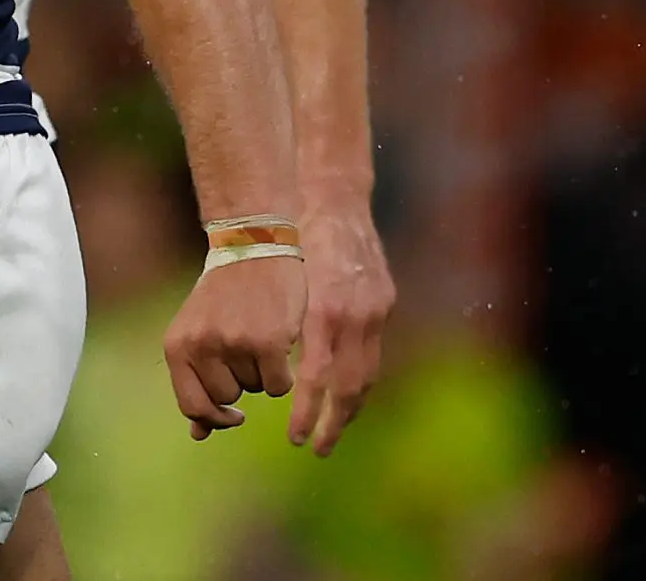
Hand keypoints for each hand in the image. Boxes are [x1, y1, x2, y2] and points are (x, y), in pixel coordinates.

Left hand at [162, 252, 303, 440]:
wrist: (254, 249)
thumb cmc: (226, 295)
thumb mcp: (198, 332)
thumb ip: (196, 380)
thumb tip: (198, 434)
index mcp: (177, 346)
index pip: (191, 406)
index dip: (213, 417)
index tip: (233, 414)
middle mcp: (200, 347)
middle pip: (227, 399)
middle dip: (242, 382)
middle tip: (246, 347)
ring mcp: (234, 345)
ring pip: (256, 391)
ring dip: (264, 373)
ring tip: (260, 336)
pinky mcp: (268, 343)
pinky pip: (280, 387)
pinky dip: (284, 373)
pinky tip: (280, 343)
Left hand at [287, 198, 394, 454]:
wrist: (336, 197)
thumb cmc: (293, 235)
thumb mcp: (279, 277)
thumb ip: (279, 322)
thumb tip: (260, 374)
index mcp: (324, 306)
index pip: (318, 374)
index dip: (308, 409)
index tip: (295, 436)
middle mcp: (355, 311)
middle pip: (351, 383)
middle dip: (334, 421)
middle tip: (315, 447)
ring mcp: (375, 308)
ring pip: (368, 373)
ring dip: (350, 408)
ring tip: (331, 433)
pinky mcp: (385, 302)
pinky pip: (373, 353)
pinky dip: (360, 380)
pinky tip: (345, 398)